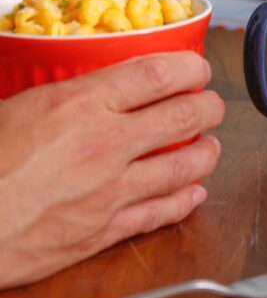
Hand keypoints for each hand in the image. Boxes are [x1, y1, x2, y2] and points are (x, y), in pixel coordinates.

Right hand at [0, 52, 224, 288]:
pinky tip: (195, 192)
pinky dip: (184, 200)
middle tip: (213, 104)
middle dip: (210, 106)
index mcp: (81, 103)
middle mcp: (105, 143)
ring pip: (184, 166)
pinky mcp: (103, 230)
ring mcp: (110, 190)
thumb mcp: (21, 104)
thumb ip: (71, 93)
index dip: (190, 66)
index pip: (158, 73)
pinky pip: (160, 213)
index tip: (199, 67)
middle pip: (184, 116)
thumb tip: (99, 82)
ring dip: (207, 153)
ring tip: (211, 145)